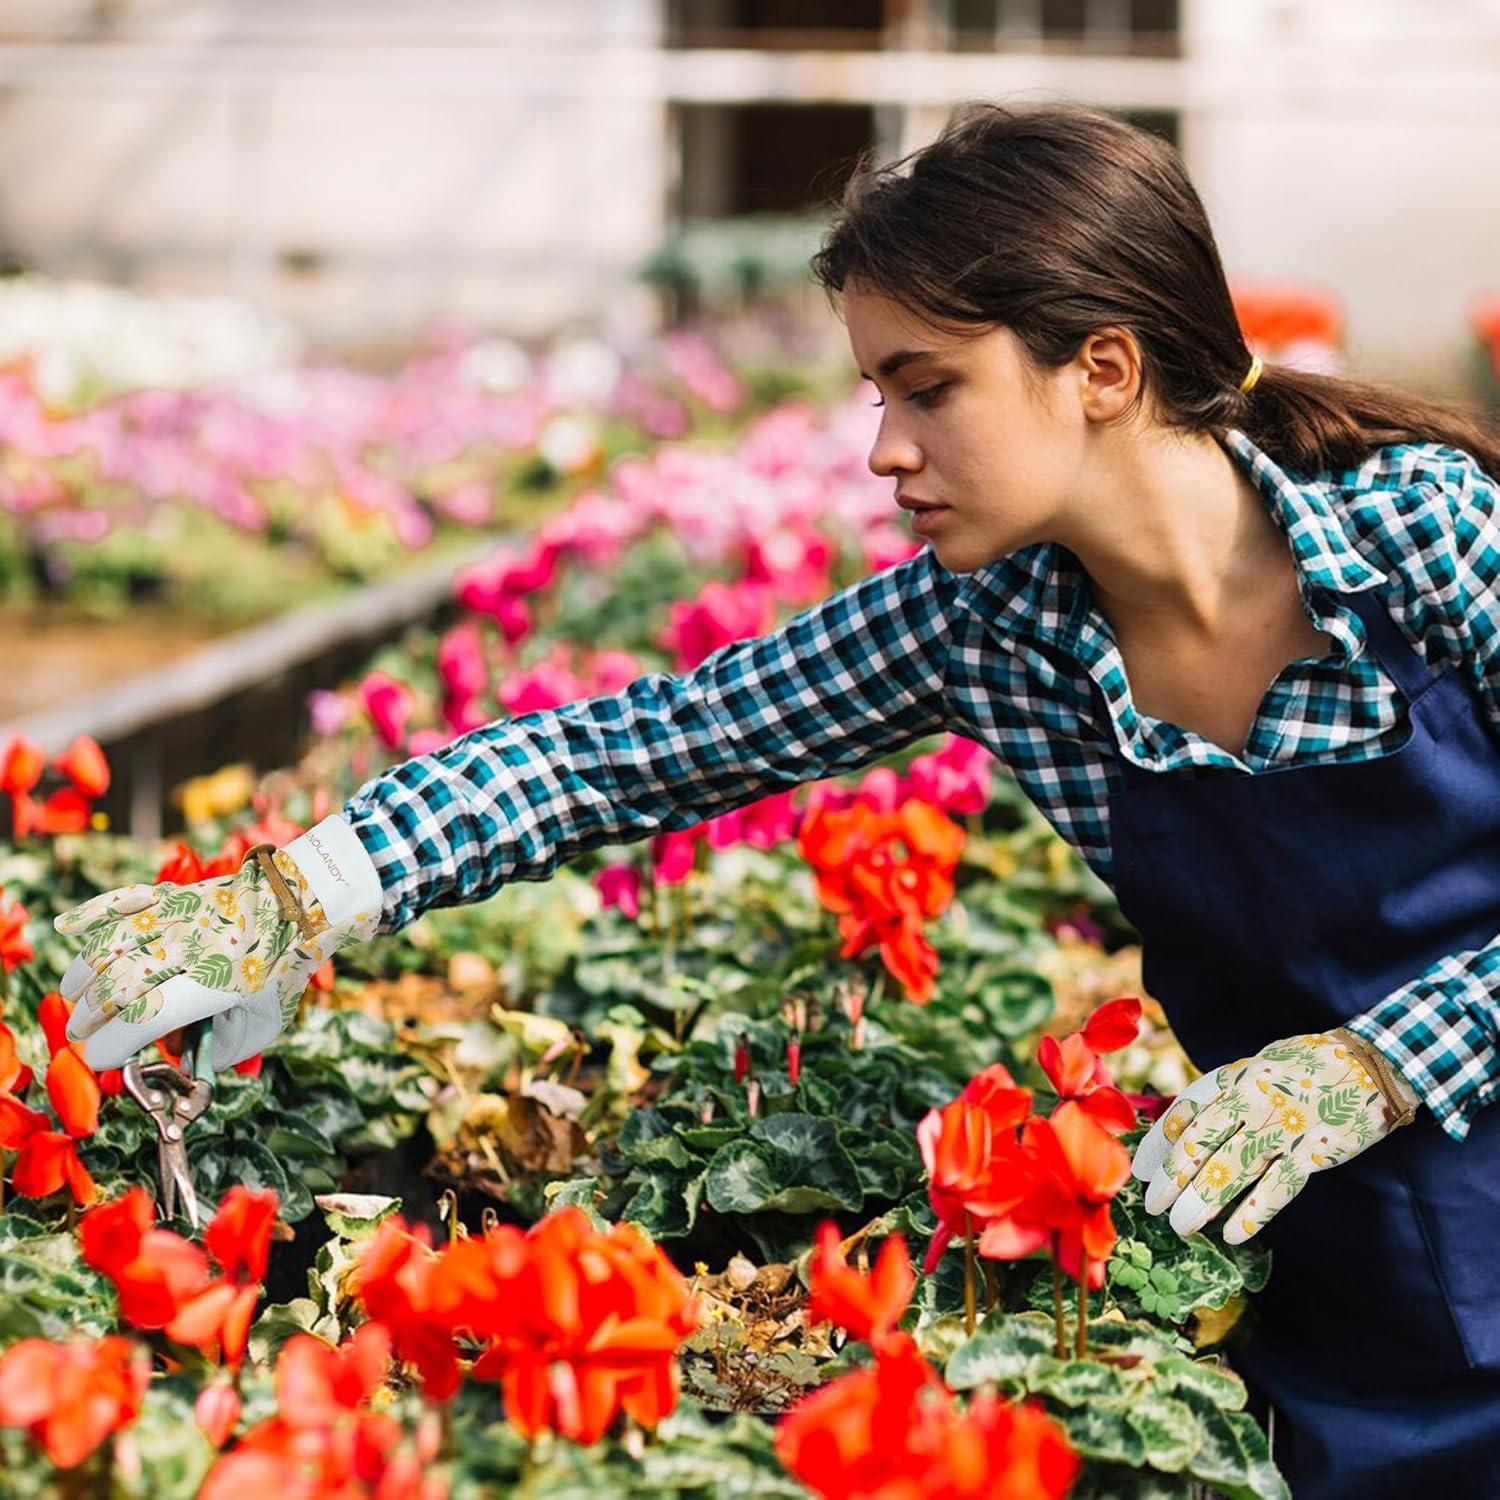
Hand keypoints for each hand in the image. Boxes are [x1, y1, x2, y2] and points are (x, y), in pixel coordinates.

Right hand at [52, 816, 382, 1070]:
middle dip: (90, 1017)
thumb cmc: (283, 968)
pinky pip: (123, 899)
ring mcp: (182, 916)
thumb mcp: (265, 1022)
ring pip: (111, 944)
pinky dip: (90, 914)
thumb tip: (176, 1061)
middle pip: (118, 984)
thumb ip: (221, 1049)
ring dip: (83, 975)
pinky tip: (65, 927)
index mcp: (221, 982)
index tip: (103, 1058)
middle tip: (82, 1034)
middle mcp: (196, 947)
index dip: (114, 1043)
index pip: (148, 1016)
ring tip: (75, 996)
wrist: (303, 901)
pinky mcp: (175, 894)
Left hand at [1129, 1028, 1419, 1245]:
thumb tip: (1185, 1127)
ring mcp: (1283, 1125)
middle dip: (1173, 1178)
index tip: (1142, 1172)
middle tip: (1153, 1206)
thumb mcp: (1258, 1067)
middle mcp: (1252, 1100)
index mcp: (1235, 1078)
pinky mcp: (1315, 1150)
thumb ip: (1226, 1093)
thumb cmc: (1306, 1067)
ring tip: (1182, 1226)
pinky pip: (1278, 1187)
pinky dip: (1253, 1212)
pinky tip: (1232, 1234)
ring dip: (1203, 1200)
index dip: (1160, 1144)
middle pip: (1200, 1143)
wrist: (1370, 1063)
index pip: (1185, 1112)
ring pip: (1232, 1168)